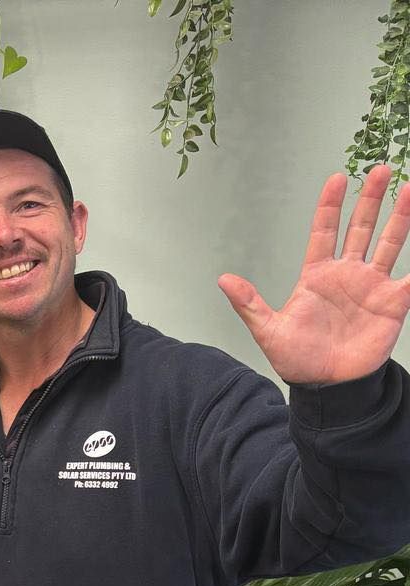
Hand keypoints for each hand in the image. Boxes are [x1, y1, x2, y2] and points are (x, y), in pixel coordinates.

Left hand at [220, 164, 409, 385]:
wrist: (327, 386)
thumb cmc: (298, 358)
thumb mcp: (269, 330)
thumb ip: (250, 304)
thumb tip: (223, 279)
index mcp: (317, 275)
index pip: (323, 232)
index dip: (329, 206)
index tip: (336, 179)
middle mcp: (347, 274)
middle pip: (360, 228)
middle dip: (370, 200)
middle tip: (379, 170)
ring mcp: (372, 285)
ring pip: (390, 242)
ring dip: (401, 216)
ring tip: (409, 188)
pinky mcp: (393, 302)